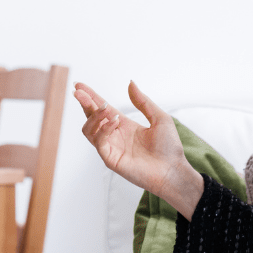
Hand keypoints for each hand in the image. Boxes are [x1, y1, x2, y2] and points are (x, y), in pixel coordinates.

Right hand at [74, 81, 201, 212]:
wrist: (173, 170)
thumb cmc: (169, 148)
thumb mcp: (159, 118)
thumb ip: (143, 101)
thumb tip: (130, 83)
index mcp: (124, 125)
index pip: (102, 109)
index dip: (90, 97)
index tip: (79, 85)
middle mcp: (114, 135)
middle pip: (91, 117)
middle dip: (84, 103)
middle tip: (79, 91)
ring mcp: (110, 148)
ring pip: (89, 129)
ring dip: (94, 116)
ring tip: (104, 108)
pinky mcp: (110, 159)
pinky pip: (99, 141)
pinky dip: (103, 129)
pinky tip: (114, 121)